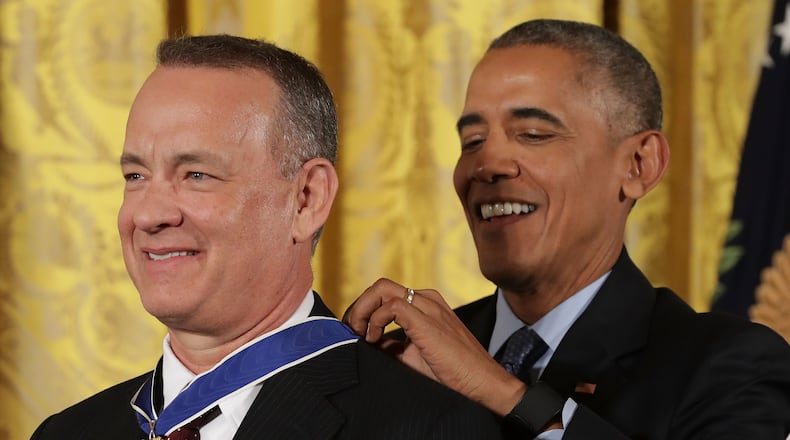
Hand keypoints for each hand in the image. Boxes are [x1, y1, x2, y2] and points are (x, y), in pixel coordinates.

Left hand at [343, 278, 525, 415]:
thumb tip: (367, 343)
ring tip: (359, 333)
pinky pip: (392, 305)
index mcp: (425, 304)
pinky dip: (376, 320)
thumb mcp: (412, 355)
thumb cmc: (451, 372)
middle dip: (358, 306)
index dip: (364, 310)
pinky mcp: (428, 319)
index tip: (355, 332)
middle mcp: (426, 299)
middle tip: (351, 330)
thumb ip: (391, 344)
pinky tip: (375, 340)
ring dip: (362, 309)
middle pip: (380, 286)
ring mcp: (428, 306)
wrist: (481, 382)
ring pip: (382, 288)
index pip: (385, 294)